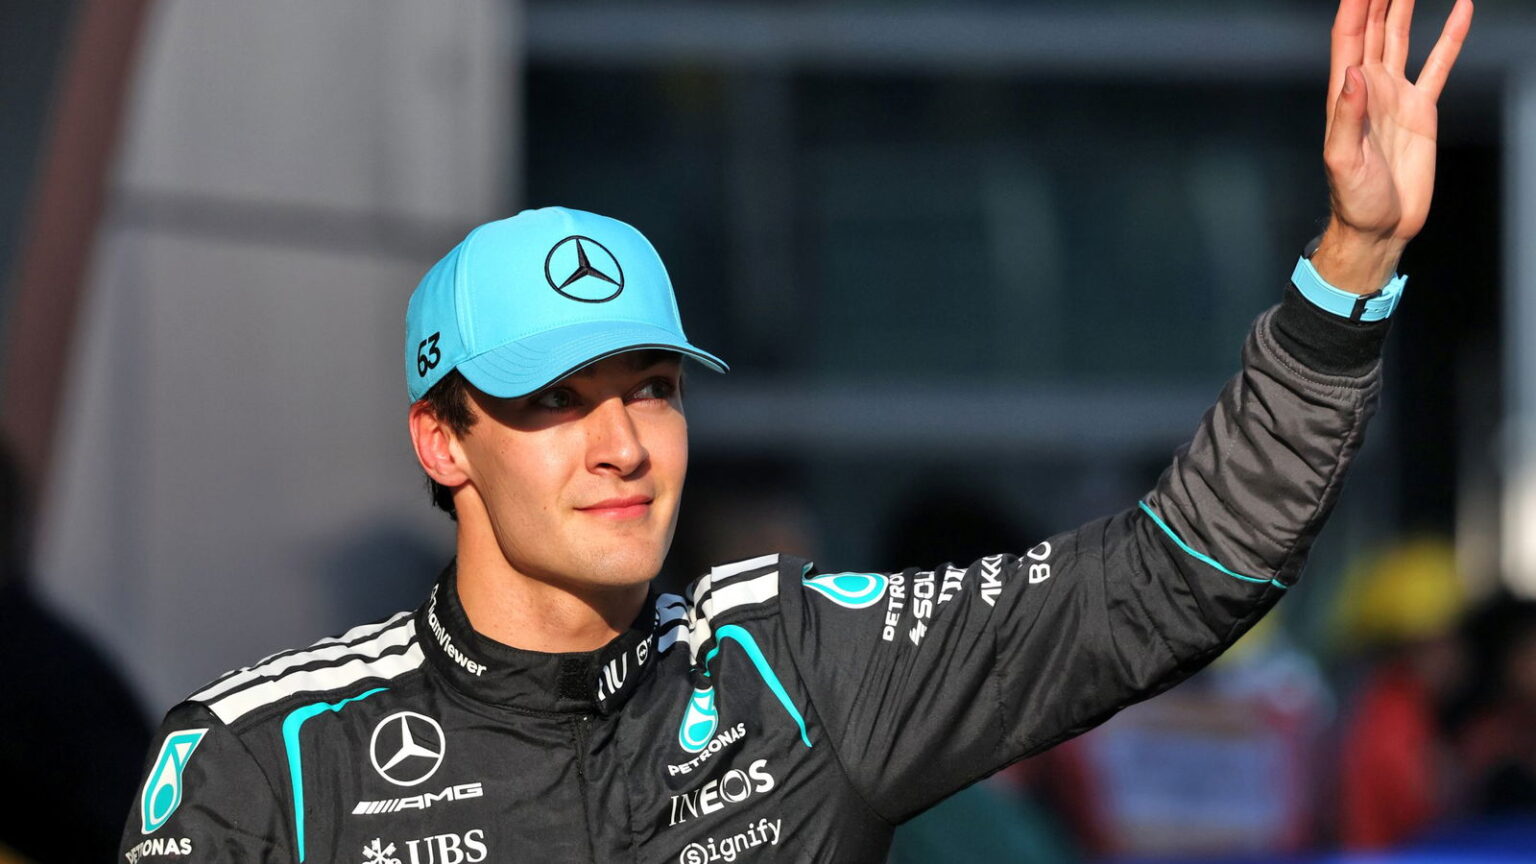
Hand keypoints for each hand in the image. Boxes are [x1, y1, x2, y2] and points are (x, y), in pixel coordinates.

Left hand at [1314, 0, 1472, 293]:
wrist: (1381, 226)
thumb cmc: (1354, 200)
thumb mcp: (1343, 160)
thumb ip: (1346, 116)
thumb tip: (1352, 75)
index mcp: (1345, 96)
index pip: (1349, 38)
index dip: (1354, 6)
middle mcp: (1369, 88)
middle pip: (1373, 28)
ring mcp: (1395, 95)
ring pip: (1400, 37)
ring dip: (1404, 5)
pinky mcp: (1421, 108)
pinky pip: (1439, 63)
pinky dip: (1450, 36)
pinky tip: (1460, 9)